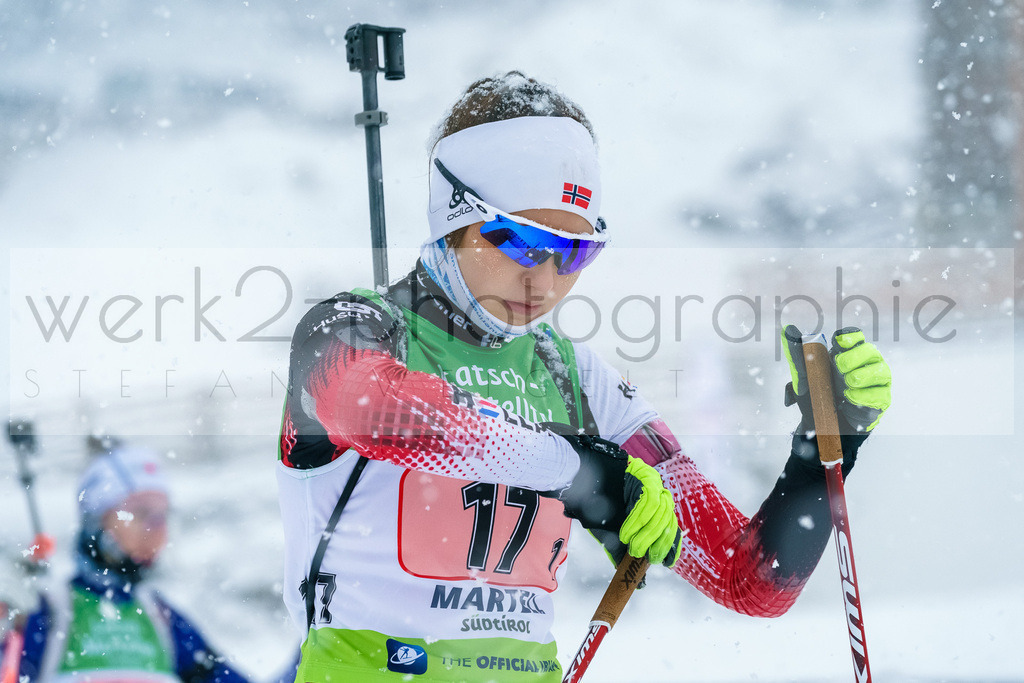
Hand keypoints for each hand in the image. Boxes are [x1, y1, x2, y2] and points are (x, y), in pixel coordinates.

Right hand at [541, 425, 682, 566]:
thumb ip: (625, 555)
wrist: (582, 483)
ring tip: (632, 546)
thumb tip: (639, 582)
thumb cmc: (597, 509)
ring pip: (661, 514)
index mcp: (654, 511)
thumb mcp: (613, 536)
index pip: (671, 529)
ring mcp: (655, 485)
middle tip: (643, 556)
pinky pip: (649, 503)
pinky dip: (638, 522)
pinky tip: (626, 532)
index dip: (670, 546)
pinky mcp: (648, 477)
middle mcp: (658, 496)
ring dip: (646, 534)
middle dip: (657, 543)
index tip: (665, 562)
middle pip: (668, 523)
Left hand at [781, 325, 891, 433]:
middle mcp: (866, 363)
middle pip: (869, 350)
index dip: (849, 337)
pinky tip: (850, 399)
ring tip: (845, 386)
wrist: (822, 425)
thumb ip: (797, 354)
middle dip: (852, 358)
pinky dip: (863, 396)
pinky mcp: (881, 399)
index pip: (855, 336)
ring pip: (879, 370)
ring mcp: (877, 381)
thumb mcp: (804, 376)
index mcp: (848, 353)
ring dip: (860, 377)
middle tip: (838, 369)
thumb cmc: (817, 395)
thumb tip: (787, 330)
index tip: (837, 343)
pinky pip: (878, 394)